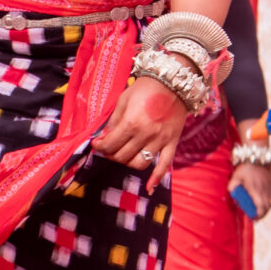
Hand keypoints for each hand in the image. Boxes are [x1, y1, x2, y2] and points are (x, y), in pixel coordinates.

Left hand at [89, 75, 187, 190]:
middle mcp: (146, 134)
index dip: (100, 147)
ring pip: (139, 164)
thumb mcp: (123, 100)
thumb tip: (104, 137)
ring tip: (123, 155)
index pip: (110, 144)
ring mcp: (160, 140)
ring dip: (128, 162)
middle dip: (111, 154)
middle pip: (122, 156)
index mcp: (131, 123)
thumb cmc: (145, 88)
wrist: (173, 82)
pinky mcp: (172, 142)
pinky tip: (149, 187)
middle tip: (108, 148)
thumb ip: (113, 121)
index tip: (97, 144)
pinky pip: (165, 164)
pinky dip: (157, 177)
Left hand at [229, 160, 270, 216]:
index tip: (253, 218)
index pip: (261, 207)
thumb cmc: (245, 167)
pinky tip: (264, 204)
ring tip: (259, 213)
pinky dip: (269, 203)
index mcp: (256, 190)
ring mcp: (269, 187)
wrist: (257, 157)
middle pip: (267, 207)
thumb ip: (232, 186)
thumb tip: (231, 194)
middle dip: (261, 215)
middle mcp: (265, 190)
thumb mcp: (236, 176)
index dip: (258, 215)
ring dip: (265, 209)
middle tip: (254, 218)